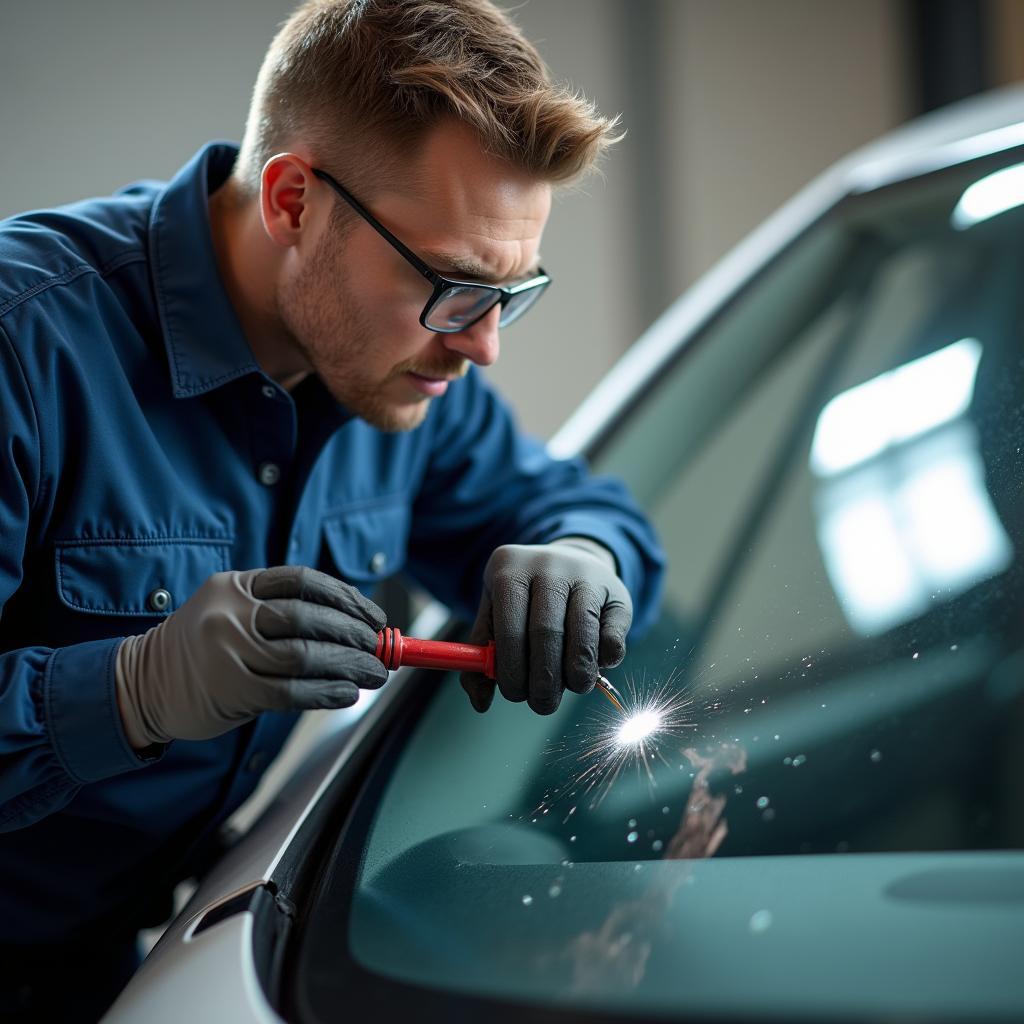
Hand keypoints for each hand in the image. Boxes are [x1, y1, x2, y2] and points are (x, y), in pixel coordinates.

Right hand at [115, 566, 387, 747]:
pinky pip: (290, 691)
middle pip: (308, 617)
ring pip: (304, 656)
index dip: (346, 598)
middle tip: (379, 648)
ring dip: (348, 665)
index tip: (373, 615)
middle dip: (353, 633)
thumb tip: (357, 628)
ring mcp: (228, 651)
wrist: (142, 685)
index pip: (303, 581)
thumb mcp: (233, 611)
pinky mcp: (230, 690)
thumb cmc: (205, 648)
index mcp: (236, 586)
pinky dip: (325, 693)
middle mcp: (230, 613)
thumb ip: (284, 613)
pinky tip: (347, 694)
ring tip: (373, 674)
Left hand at [460, 538, 631, 714]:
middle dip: (544, 680)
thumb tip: (480, 703)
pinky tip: (595, 665)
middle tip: (543, 704)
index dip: (513, 668)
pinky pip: (612, 637)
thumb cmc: (526, 598)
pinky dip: (605, 661)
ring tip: (571, 687)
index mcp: (509, 569)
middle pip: (546, 632)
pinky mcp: (617, 592)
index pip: (510, 627)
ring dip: (576, 675)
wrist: (573, 561)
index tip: (515, 694)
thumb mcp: (495, 614)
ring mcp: (586, 575)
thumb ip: (482, 656)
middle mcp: (548, 565)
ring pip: (582, 635)